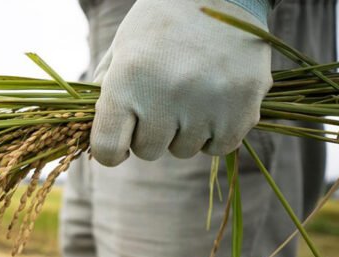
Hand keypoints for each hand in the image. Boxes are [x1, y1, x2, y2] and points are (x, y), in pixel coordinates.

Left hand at [91, 0, 271, 166]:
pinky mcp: (243, 108)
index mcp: (128, 80)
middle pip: (148, 151)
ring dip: (183, 131)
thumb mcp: (122, 49)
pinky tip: (212, 103)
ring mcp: (208, 104)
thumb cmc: (162, 23)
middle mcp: (166, 95)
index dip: (109, 151)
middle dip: (149, 133)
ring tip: (189, 93)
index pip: (107, 147)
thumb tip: (95, 135)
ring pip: (183, 150)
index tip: (118, 141)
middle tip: (160, 100)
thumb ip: (104, 92)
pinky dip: (214, 133)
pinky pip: (219, 147)